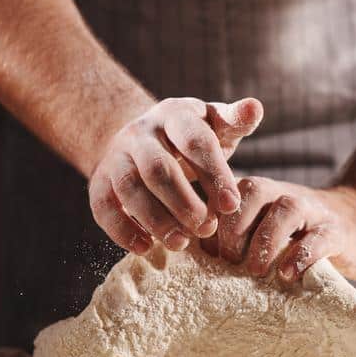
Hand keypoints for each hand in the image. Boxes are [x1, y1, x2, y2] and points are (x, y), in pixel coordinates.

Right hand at [89, 97, 262, 253]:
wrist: (144, 139)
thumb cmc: (193, 136)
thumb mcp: (216, 124)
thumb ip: (236, 120)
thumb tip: (255, 108)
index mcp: (175, 115)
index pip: (195, 142)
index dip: (214, 174)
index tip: (232, 205)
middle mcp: (141, 132)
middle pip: (158, 168)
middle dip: (183, 203)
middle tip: (207, 229)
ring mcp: (117, 155)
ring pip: (129, 188)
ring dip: (155, 219)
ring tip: (180, 243)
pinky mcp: (100, 180)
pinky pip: (103, 206)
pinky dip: (121, 230)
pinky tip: (145, 248)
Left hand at [208, 178, 355, 280]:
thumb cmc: (294, 238)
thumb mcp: (260, 231)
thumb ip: (229, 239)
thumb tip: (188, 262)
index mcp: (255, 193)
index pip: (224, 194)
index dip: (208, 221)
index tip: (199, 252)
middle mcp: (281, 194)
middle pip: (251, 193)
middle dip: (233, 228)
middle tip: (226, 262)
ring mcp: (312, 210)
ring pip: (286, 210)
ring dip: (265, 240)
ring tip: (255, 270)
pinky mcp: (337, 231)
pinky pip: (319, 238)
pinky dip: (302, 255)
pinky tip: (288, 275)